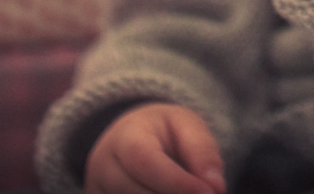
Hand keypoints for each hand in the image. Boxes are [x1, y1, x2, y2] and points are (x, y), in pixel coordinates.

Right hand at [85, 103, 224, 193]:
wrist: (130, 139)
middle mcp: (103, 168)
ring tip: (192, 191)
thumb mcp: (186, 126)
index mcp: (124, 137)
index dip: (177, 182)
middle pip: (138, 193)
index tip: (208, 192)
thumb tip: (216, 186)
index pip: (145, 162)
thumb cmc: (163, 132)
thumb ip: (202, 151)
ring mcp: (97, 192)